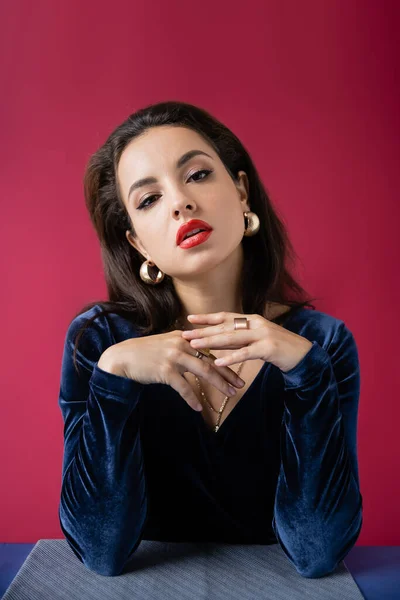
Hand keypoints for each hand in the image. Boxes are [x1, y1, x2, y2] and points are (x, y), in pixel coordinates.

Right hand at [98, 330, 245, 412]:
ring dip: (218, 385)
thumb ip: (184, 347)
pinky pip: (183, 386)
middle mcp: (181, 344)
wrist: (122, 358)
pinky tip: (198, 408)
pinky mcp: (164, 370)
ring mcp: (173, 356)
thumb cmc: (145, 353)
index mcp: (184, 337)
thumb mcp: (166, 344)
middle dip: (228, 373)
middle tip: (240, 385)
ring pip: (203, 371)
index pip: (210, 347)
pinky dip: (192, 398)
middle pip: (211, 360)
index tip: (242, 366)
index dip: (227, 357)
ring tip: (230, 395)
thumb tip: (201, 356)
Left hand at [181, 311, 312, 372]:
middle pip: (224, 327)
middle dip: (202, 331)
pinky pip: (246, 353)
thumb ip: (241, 338)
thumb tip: (220, 339)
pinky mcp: (268, 348)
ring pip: (231, 338)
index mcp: (252, 320)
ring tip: (194, 345)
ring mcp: (263, 334)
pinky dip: (232, 357)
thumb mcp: (258, 339)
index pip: (225, 316)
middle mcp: (256, 323)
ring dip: (211, 342)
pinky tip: (219, 362)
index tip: (189, 318)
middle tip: (183, 333)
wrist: (303, 354)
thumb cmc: (279, 348)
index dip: (207, 317)